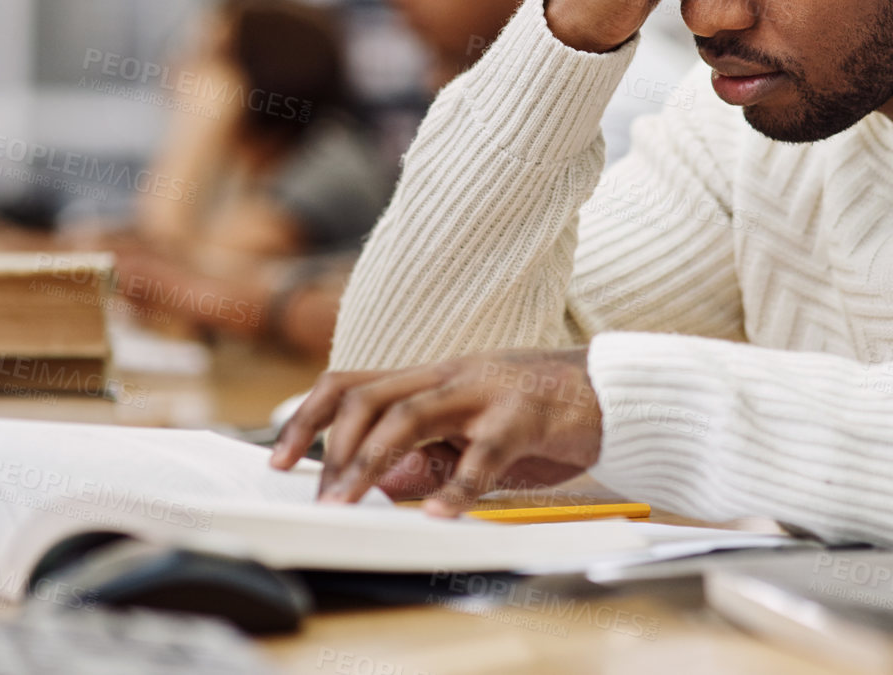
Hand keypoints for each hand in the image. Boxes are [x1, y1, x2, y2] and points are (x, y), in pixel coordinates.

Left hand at [269, 348, 602, 515]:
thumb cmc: (538, 412)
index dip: (309, 417)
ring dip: (371, 462)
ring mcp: (486, 392)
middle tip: (321, 497)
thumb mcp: (470, 429)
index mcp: (433, 376)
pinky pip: (484, 455)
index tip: (280, 457)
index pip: (352, 384)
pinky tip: (438, 515)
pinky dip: (457, 488)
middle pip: (370, 397)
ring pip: (410, 415)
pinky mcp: (525, 417)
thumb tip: (377, 485)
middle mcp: (451, 376)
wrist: (612, 390)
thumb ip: (427, 451)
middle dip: (333, 448)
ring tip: (350, 503)